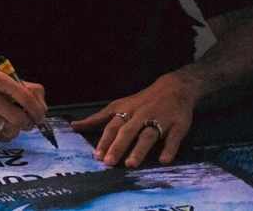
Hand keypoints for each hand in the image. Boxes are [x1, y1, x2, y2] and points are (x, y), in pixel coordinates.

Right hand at [0, 61, 47, 143]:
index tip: (41, 116)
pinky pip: (1, 138)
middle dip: (29, 123)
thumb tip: (43, 110)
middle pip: (20, 118)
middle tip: (28, 121)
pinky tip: (1, 125)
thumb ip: (27, 90)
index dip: (37, 109)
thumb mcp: (4, 78)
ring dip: (17, 129)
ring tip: (12, 121)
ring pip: (12, 131)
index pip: (25, 96)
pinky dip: (6, 134)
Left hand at [70, 71, 199, 166]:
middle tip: (109, 162)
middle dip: (118, 146)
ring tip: (130, 164)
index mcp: (126, 110)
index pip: (112, 126)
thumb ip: (98, 118)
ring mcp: (160, 120)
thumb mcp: (119, 105)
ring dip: (139, 150)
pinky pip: (173, 139)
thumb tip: (75, 126)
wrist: (174, 88)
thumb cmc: (141, 101)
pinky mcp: (178, 126)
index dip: (104, 140)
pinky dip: (168, 149)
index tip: (96, 156)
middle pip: (127, 131)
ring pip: (148, 135)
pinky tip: (163, 161)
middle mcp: (141, 115)